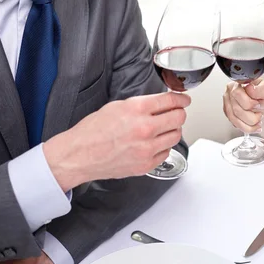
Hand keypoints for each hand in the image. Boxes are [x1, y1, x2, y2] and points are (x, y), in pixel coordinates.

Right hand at [44, 92, 190, 190]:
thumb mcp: (117, 106)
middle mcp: (144, 128)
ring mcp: (146, 149)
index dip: (181, 99)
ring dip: (173, 130)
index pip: (171, 101)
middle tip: (176, 113)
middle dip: (179, 113)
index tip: (184, 100)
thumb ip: (142, 104)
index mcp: (137, 109)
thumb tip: (161, 103)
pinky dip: (163, 146)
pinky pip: (166, 152)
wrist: (79, 155)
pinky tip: (153, 143)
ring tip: (163, 128)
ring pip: (176, 136)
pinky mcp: (146, 165)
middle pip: (179, 118)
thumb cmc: (93, 131)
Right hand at [223, 78, 263, 132]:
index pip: (237, 94)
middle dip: (251, 116)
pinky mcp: (229, 114)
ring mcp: (227, 104)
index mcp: (238, 83)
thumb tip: (250, 88)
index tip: (258, 104)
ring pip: (234, 119)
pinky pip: (235, 124)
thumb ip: (261, 89)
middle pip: (236, 109)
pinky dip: (247, 128)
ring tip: (258, 121)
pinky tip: (254, 126)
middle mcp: (229, 93)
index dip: (249, 103)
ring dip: (249, 123)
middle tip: (260, 114)